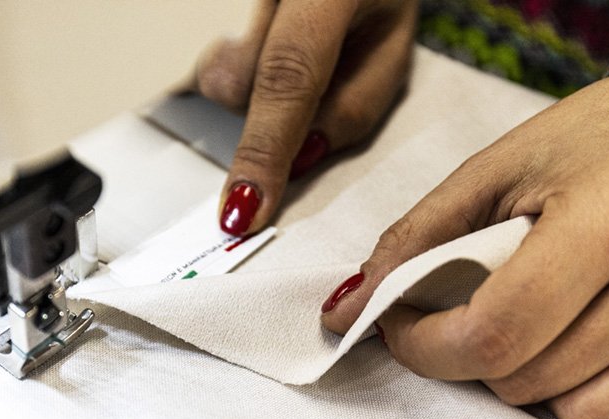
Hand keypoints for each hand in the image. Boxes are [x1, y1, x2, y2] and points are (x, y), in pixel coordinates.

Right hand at [194, 0, 417, 235]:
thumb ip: (352, 109)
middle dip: (266, 119)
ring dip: (258, 91)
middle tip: (319, 85)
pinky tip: (274, 48)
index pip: (287, 78)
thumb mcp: (391, 50)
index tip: (244, 207)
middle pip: (239, 84)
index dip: (263, 149)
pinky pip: (218, 62)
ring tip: (304, 56)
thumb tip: (296, 164)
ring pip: (222, 77)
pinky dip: (246, 73)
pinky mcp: (217, 6)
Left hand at [321, 72, 608, 418]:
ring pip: (583, 418)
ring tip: (542, 325)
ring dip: (537, 384)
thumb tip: (343, 313)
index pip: (492, 337)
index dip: (424, 347)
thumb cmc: (595, 143)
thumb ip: (415, 241)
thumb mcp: (496, 170)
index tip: (400, 325)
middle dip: (472, 358)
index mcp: (606, 227)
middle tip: (474, 309)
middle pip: (526, 383)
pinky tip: (596, 357)